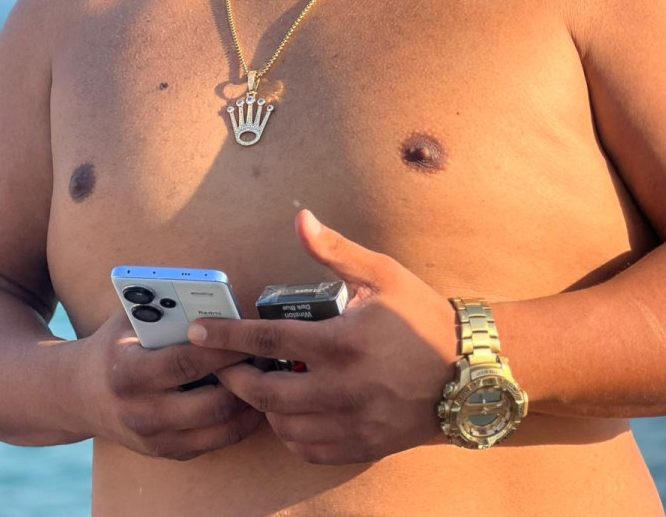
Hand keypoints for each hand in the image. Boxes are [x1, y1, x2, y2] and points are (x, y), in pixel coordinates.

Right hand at [76, 307, 264, 459]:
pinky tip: (253, 397)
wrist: (78, 396)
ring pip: (219, 428)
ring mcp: (155, 440)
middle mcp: (141, 414)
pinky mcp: (168, 453)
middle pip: (211, 404)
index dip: (222, 349)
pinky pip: (216, 442)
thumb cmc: (113, 346)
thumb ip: (163, 306)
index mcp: (129, 374)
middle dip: (245, 378)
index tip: (249, 333)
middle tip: (268, 355)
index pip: (186, 363)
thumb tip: (212, 290)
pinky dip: (241, 421)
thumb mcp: (128, 319)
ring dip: (250, 402)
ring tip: (266, 374)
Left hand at [188, 210, 457, 464]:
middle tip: (224, 364)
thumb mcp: (382, 273)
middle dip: (235, 378)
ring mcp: (352, 423)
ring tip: (261, 384)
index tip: (197, 332)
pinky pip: (309, 448)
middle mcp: (342, 389)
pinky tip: (292, 411)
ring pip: (285, 425)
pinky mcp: (362, 446)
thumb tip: (300, 218)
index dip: (227, 337)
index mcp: (342, 343)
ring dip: (263, 406)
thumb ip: (335, 250)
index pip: (268, 342)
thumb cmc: (422, 316)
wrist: (468, 370)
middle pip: (266, 393)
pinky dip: (291, 432)